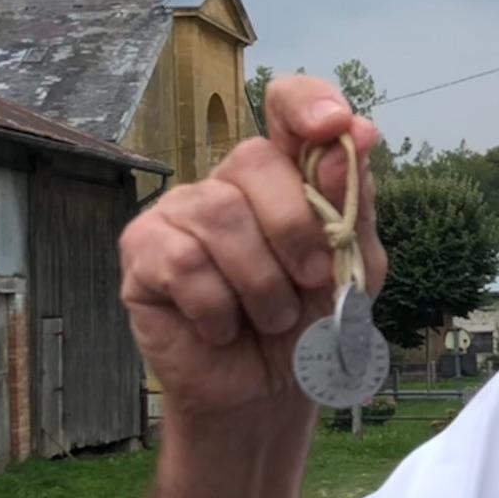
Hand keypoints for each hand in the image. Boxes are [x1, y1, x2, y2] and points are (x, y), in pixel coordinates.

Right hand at [120, 76, 388, 420]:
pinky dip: (219, 307)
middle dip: (297, 231)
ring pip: (222, 216)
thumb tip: (356, 131)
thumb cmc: (311, 325)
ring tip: (269, 318)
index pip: (287, 106)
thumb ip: (354, 201)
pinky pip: (184, 261)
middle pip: (256, 161)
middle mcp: (228, 182)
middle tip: (312, 283)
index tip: (332, 124)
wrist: (270, 395)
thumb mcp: (355, 266)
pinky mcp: (142, 251)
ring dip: (263, 284)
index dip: (307, 102)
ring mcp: (180, 212)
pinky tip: (223, 327)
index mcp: (286, 175)